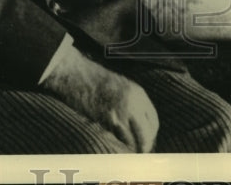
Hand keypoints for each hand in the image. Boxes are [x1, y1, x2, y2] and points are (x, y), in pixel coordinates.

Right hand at [40, 47, 158, 151]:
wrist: (76, 75)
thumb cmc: (96, 81)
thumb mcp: (123, 87)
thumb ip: (135, 104)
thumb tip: (141, 127)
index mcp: (139, 94)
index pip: (154, 122)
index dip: (150, 136)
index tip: (145, 143)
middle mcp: (133, 104)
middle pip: (147, 135)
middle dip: (143, 147)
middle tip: (138, 154)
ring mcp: (118, 114)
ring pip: (133, 142)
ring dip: (130, 151)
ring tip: (125, 155)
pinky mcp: (104, 122)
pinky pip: (116, 142)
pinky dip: (117, 149)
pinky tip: (113, 149)